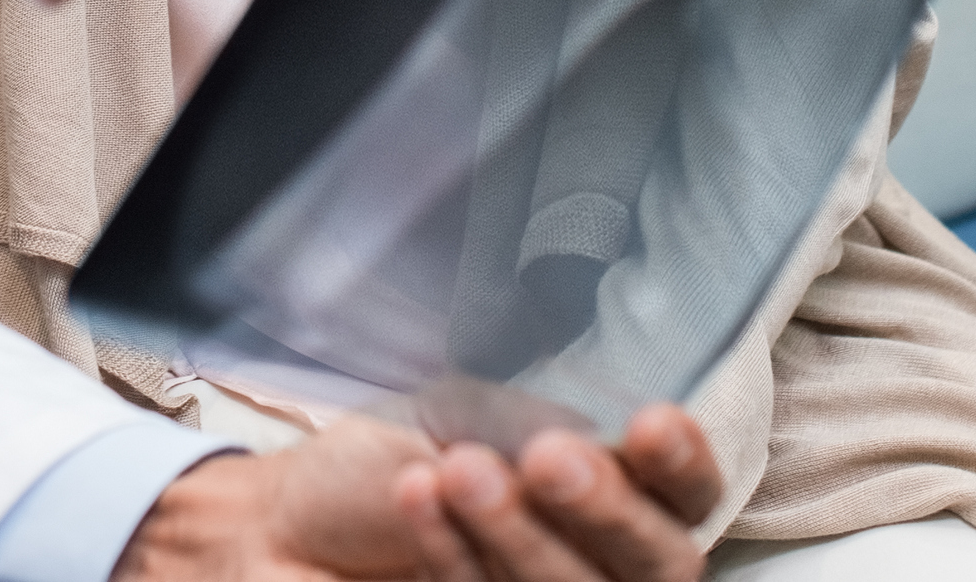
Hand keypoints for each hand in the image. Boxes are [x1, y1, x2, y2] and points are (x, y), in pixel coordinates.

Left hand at [119, 410, 719, 581]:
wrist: (289, 527)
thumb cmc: (388, 460)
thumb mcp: (462, 412)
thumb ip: (537, 423)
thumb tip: (595, 417)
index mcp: (616, 489)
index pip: (686, 491)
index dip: (682, 464)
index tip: (652, 423)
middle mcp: (599, 559)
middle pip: (659, 563)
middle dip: (607, 509)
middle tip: (546, 455)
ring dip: (520, 533)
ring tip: (456, 469)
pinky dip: (456, 555)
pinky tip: (419, 500)